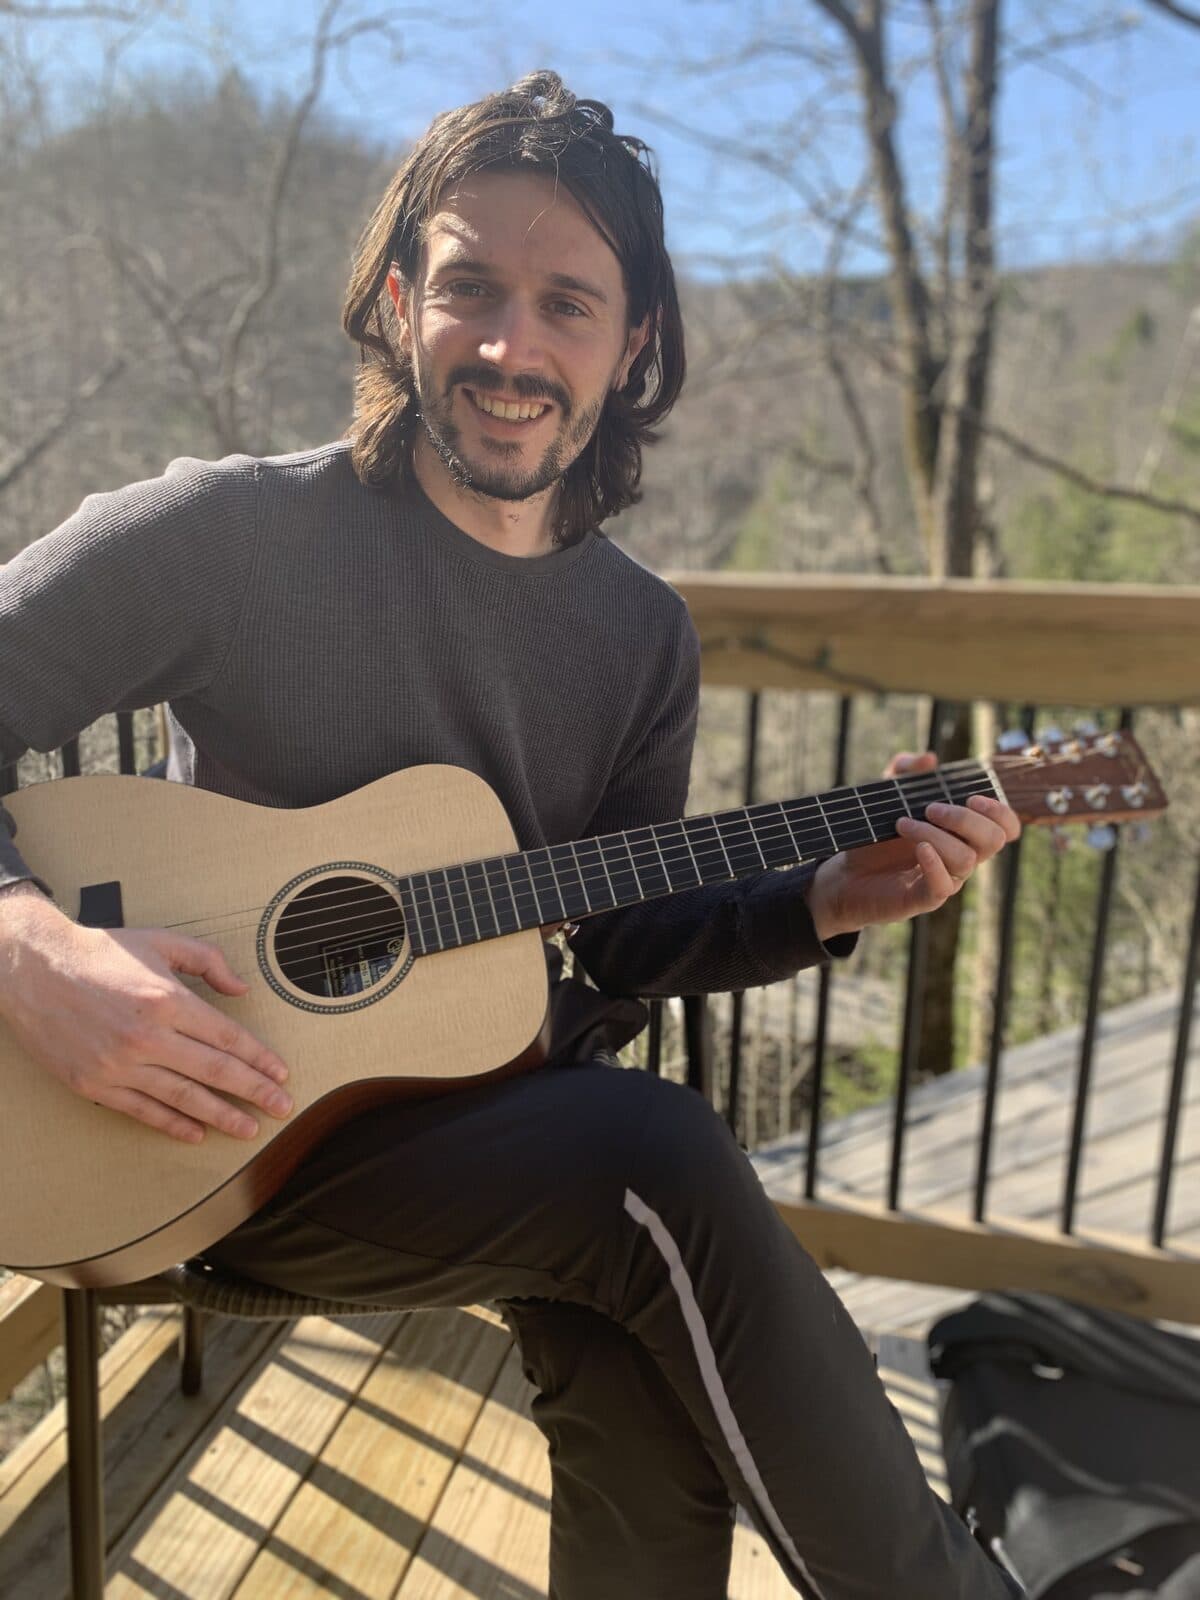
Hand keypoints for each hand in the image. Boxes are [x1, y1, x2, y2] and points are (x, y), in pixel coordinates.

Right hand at [0, 888, 290, 1142]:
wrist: (32, 969)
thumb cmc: (98, 953)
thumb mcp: (160, 941)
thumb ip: (207, 961)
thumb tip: (241, 987)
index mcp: (166, 999)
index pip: (226, 1036)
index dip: (258, 1058)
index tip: (281, 1072)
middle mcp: (146, 1036)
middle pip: (214, 1072)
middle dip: (254, 1092)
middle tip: (282, 1107)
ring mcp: (119, 1064)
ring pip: (183, 1098)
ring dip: (221, 1115)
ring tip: (248, 1128)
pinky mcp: (95, 1084)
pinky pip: (143, 1111)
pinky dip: (173, 1124)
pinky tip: (197, 1132)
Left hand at [804, 750, 1020, 943]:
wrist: (845, 874)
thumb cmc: (875, 836)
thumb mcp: (887, 795)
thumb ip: (905, 771)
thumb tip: (930, 758)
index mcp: (963, 834)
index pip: (1005, 828)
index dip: (1001, 812)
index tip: (974, 798)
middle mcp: (961, 857)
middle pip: (993, 840)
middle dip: (965, 819)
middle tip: (930, 808)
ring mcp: (945, 879)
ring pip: (965, 860)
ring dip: (935, 835)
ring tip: (902, 824)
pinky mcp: (924, 899)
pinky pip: (943, 886)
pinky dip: (934, 863)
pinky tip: (919, 848)